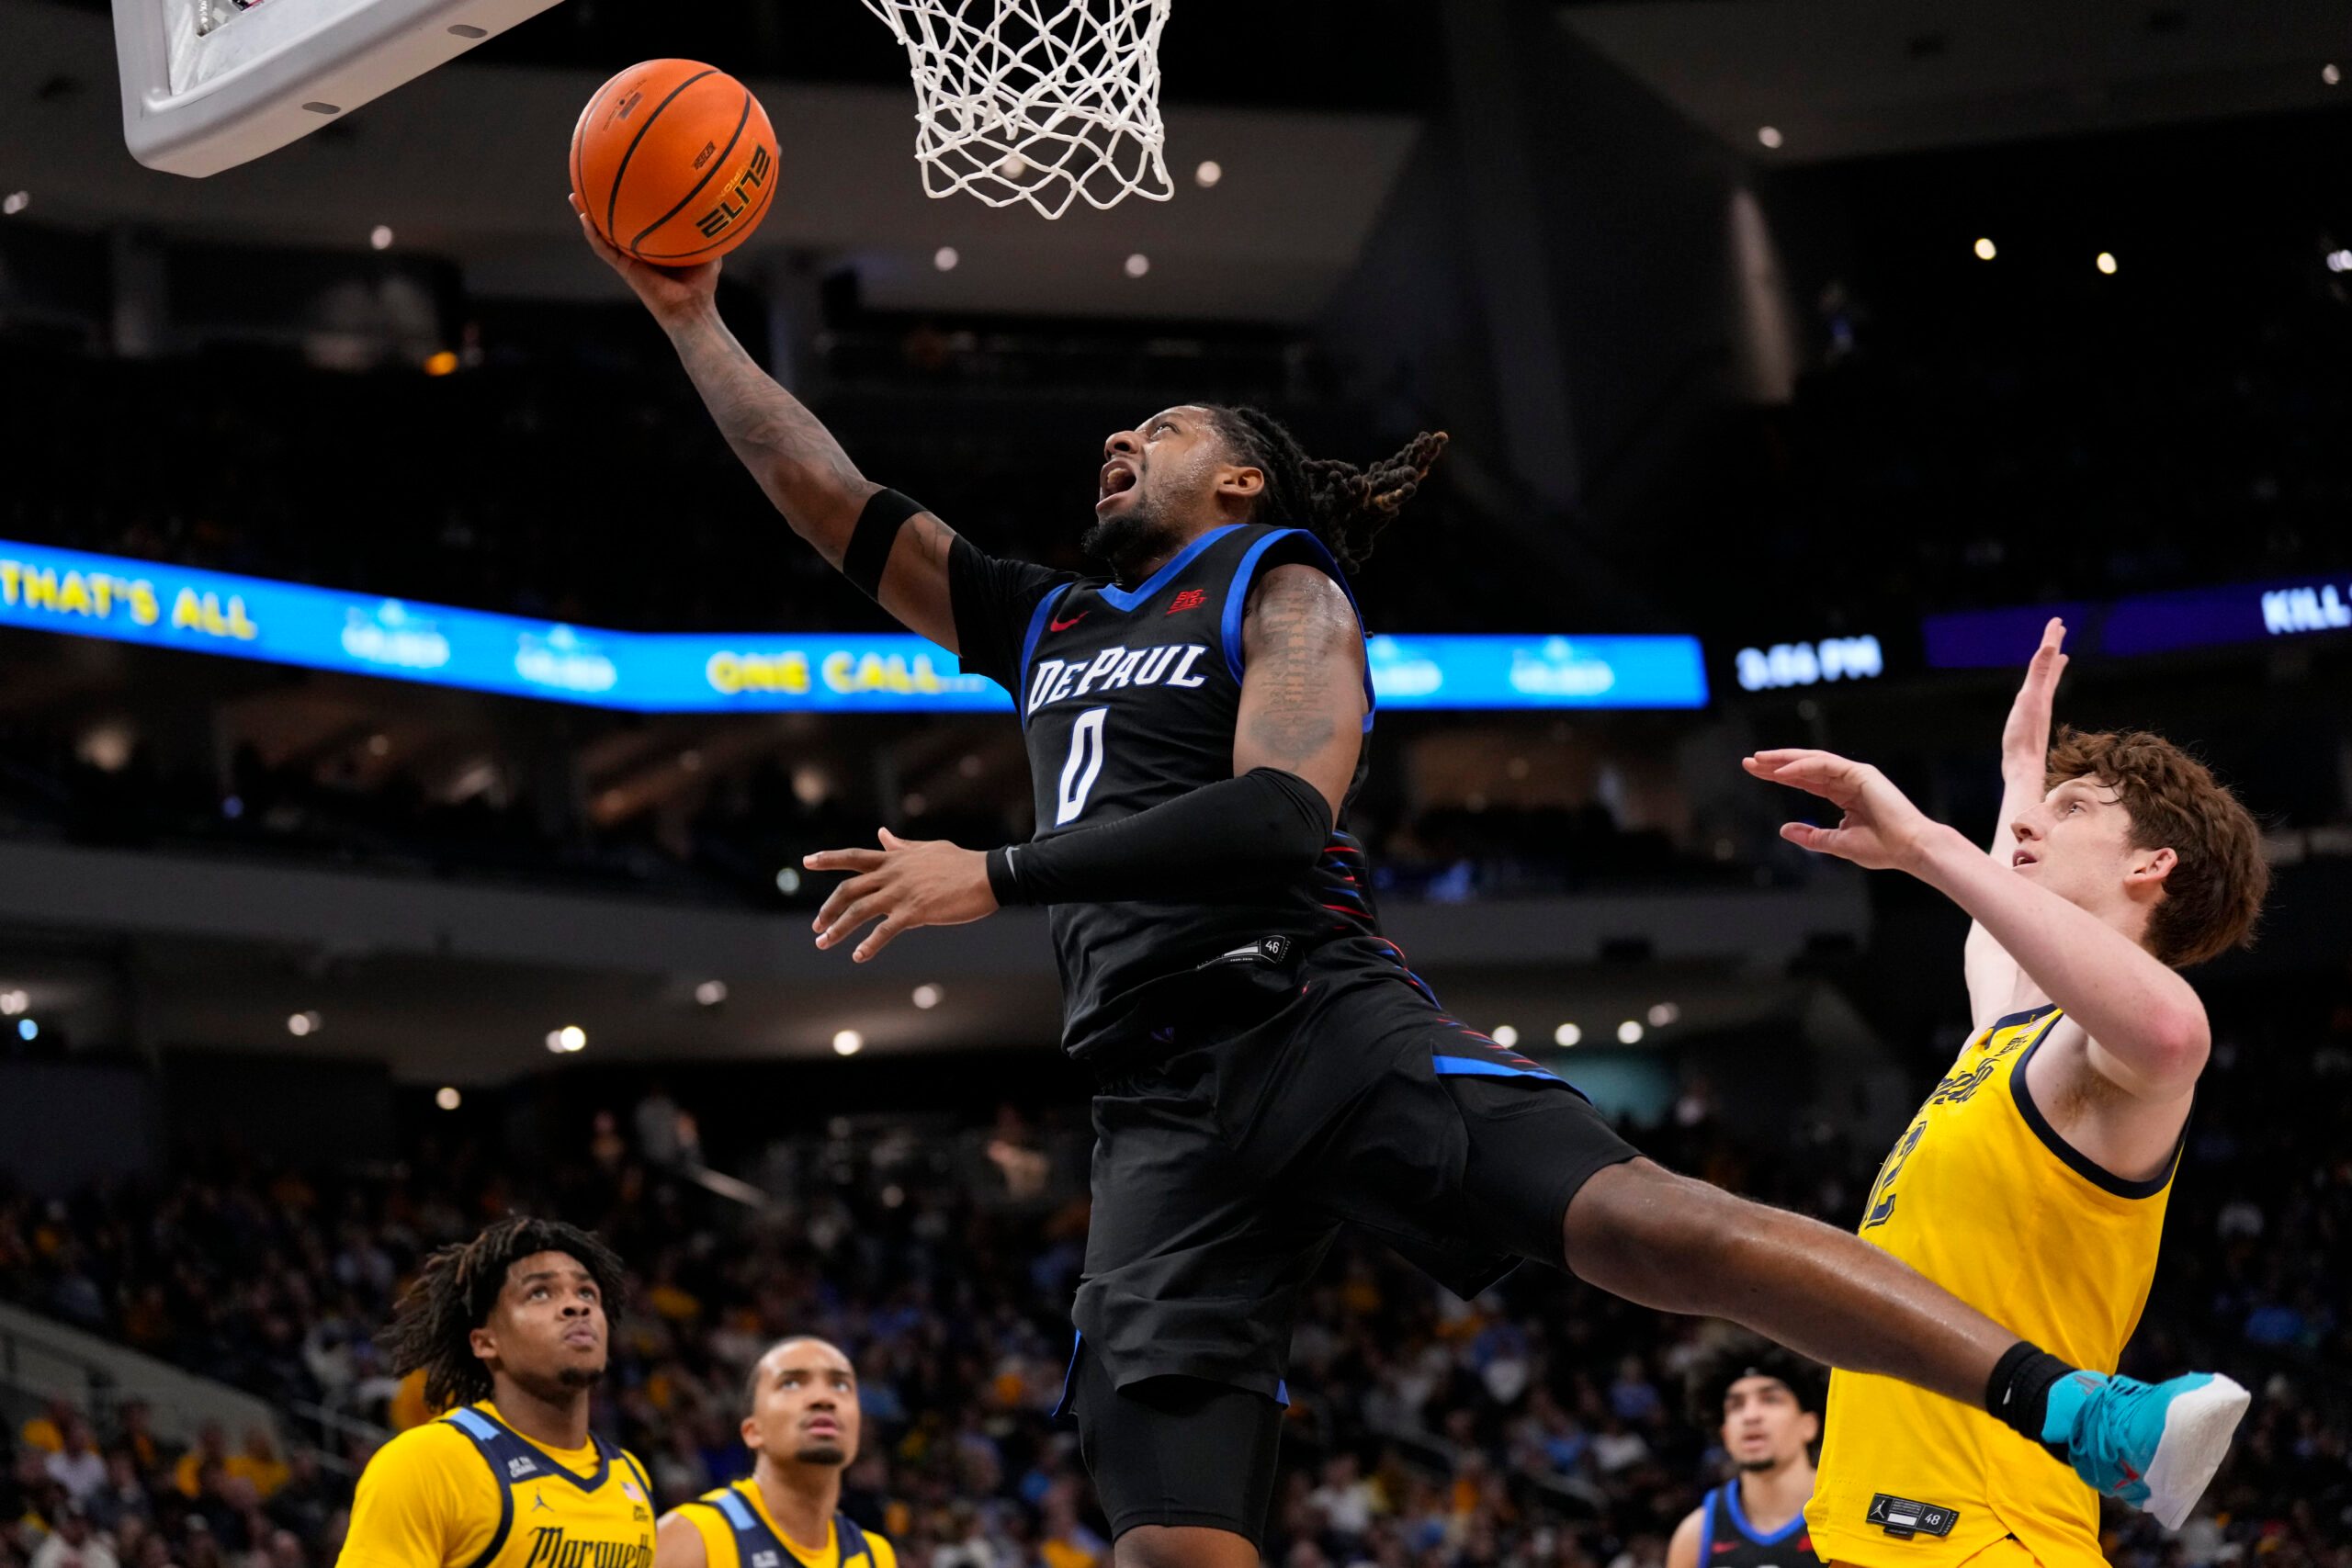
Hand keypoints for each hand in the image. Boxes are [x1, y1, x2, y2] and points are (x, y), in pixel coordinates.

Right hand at [570, 193, 719, 324]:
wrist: (691, 309)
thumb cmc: (702, 283)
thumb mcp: (708, 248)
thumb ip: (707, 227)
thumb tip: (716, 201)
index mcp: (653, 243)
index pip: (638, 219)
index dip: (629, 202)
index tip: (623, 180)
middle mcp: (638, 249)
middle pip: (615, 222)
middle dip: (602, 203)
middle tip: (590, 182)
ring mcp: (629, 259)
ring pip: (602, 234)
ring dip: (587, 215)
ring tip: (575, 196)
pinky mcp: (625, 269)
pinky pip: (604, 249)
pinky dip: (593, 235)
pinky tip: (584, 218)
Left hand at [804, 829, 998, 961]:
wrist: (988, 875)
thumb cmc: (961, 863)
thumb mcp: (927, 849)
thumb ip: (901, 846)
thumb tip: (882, 834)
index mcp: (895, 859)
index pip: (854, 857)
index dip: (828, 859)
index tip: (806, 861)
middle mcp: (893, 875)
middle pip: (848, 889)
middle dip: (828, 908)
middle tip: (816, 925)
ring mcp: (902, 893)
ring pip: (859, 911)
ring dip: (838, 928)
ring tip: (823, 943)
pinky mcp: (915, 912)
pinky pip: (884, 931)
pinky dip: (869, 945)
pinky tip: (858, 956)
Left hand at [1743, 749, 1940, 872]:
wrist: (1909, 849)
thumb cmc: (1881, 848)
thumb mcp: (1836, 843)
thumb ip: (1811, 836)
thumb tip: (1783, 829)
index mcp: (1844, 794)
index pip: (1805, 780)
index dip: (1781, 775)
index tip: (1757, 773)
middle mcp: (1848, 781)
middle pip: (1804, 767)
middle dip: (1776, 763)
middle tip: (1748, 762)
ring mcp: (1855, 774)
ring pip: (1812, 760)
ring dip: (1784, 760)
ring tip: (1759, 761)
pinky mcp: (1861, 773)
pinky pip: (1825, 765)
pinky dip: (1802, 766)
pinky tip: (1781, 771)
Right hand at [2000, 617, 2066, 773]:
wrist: (2023, 766)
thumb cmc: (2023, 735)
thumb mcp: (2030, 699)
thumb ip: (2040, 673)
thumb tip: (2053, 648)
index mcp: (2043, 690)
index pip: (2049, 658)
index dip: (2051, 639)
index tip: (2057, 621)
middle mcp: (2044, 697)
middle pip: (2051, 667)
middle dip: (2055, 648)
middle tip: (2059, 631)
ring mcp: (2039, 709)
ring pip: (2048, 681)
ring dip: (2052, 666)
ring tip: (2059, 657)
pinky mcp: (2032, 721)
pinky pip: (2040, 695)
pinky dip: (2044, 686)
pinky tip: (2042, 692)